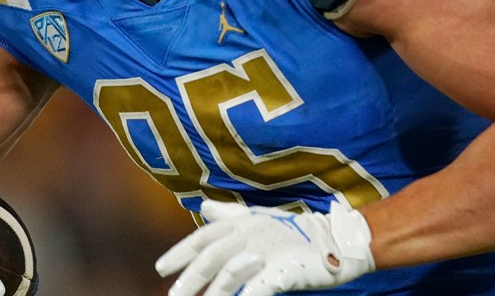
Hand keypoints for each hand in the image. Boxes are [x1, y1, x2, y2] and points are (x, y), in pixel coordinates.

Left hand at [156, 200, 374, 295]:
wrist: (333, 241)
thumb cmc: (292, 232)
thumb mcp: (258, 219)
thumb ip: (229, 215)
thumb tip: (204, 207)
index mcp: (242, 222)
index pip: (204, 237)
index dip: (181, 252)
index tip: (161, 268)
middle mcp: (250, 233)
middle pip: (212, 256)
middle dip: (190, 278)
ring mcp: (267, 251)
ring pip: (231, 274)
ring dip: (213, 294)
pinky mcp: (284, 270)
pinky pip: (260, 288)